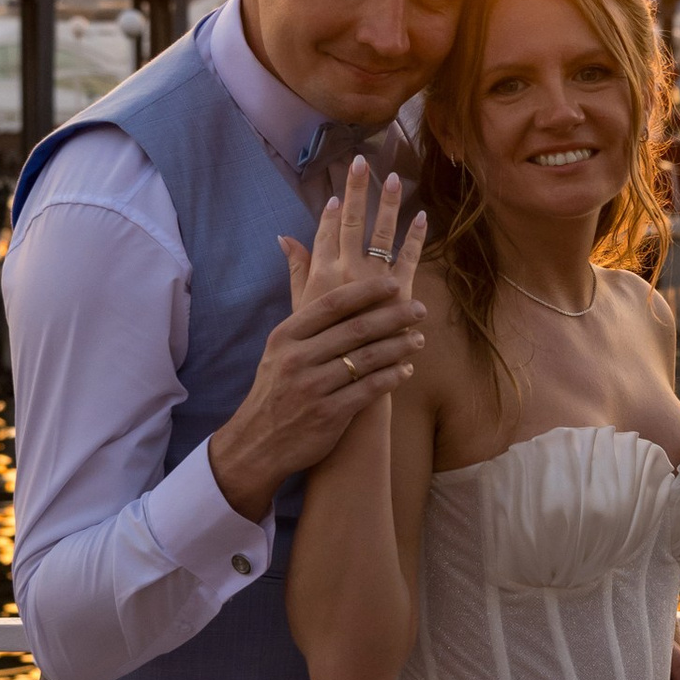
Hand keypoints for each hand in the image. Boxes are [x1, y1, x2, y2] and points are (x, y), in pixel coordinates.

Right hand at [208, 157, 428, 522]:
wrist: (259, 442)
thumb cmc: (276, 385)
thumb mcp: (279, 341)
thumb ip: (293, 292)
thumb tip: (289, 237)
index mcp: (287, 335)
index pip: (332, 304)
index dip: (366, 291)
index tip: (395, 281)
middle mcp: (298, 358)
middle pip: (355, 329)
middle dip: (394, 317)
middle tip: (420, 308)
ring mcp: (313, 387)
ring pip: (366, 359)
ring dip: (399, 347)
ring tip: (419, 338)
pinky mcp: (328, 415)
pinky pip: (368, 390)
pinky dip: (390, 378)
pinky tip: (406, 370)